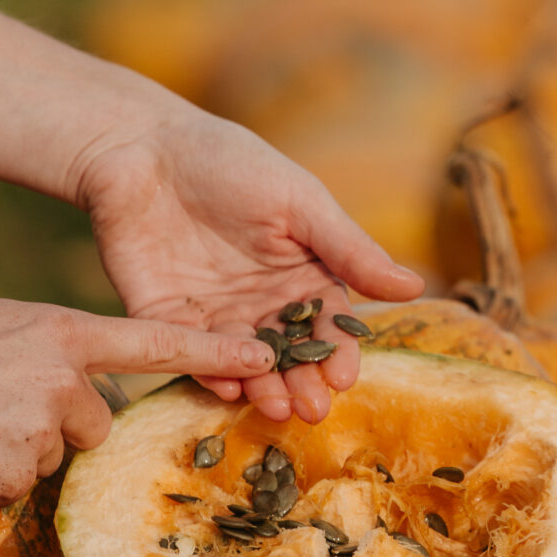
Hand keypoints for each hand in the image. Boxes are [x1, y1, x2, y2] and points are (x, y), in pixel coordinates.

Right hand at [0, 298, 265, 507]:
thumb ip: (52, 349)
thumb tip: (82, 385)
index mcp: (60, 332)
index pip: (153, 342)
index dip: (214, 351)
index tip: (266, 357)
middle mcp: (60, 380)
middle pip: (97, 421)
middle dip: (58, 423)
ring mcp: (35, 431)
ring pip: (54, 457)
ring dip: (18, 451)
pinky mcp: (6, 478)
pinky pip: (15, 489)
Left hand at [70, 103, 423, 423]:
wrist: (141, 146)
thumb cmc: (231, 162)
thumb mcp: (300, 201)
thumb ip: (350, 249)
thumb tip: (416, 286)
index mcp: (301, 273)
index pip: (328, 322)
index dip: (339, 351)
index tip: (345, 377)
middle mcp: (261, 302)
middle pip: (288, 353)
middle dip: (303, 382)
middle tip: (312, 409)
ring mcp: (213, 314)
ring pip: (243, 362)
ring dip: (261, 387)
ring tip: (276, 406)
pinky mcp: (164, 319)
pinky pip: (190, 354)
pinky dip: (209, 373)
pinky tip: (227, 386)